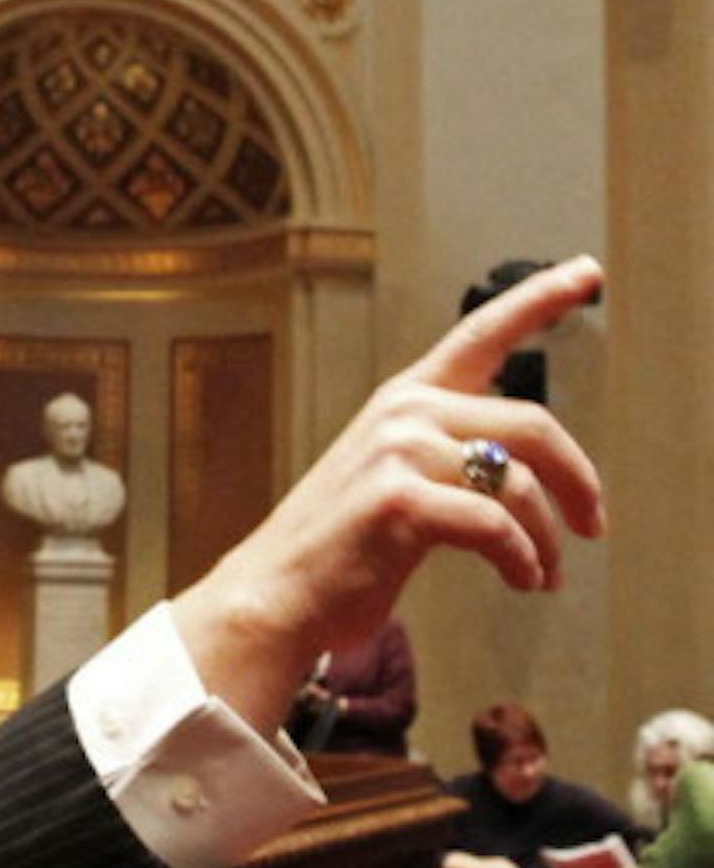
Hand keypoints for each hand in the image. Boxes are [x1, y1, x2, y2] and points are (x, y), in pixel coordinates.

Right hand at [173, 257, 603, 735]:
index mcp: (404, 399)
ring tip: (543, 572)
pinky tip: (520, 579)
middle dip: (579, 481)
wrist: (276, 595)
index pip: (482, 333)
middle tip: (592, 524)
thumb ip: (451, 455)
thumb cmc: (340, 549)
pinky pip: (496, 525)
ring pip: (521, 482)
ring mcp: (397, 452)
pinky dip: (522, 560)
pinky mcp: (399, 500)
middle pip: (533, 425)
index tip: (587, 272)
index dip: (541, 297)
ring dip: (547, 538)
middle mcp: (403, 412)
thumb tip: (536, 475)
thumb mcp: (394, 479)